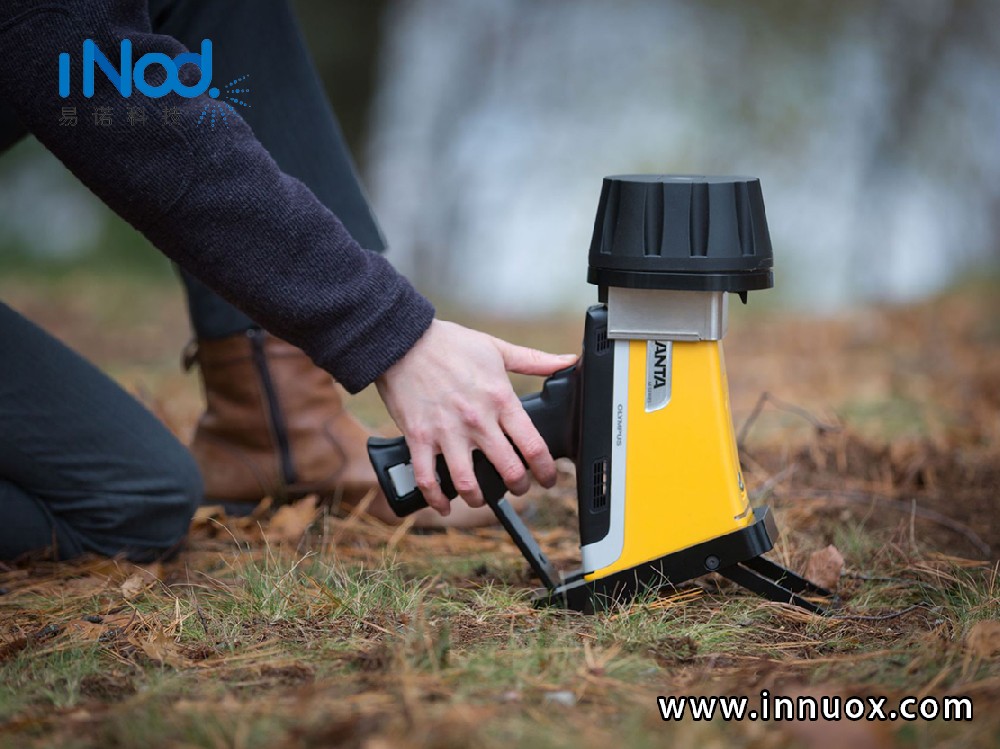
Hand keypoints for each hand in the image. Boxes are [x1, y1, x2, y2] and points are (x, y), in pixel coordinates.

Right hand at [374, 319, 577, 515]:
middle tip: (520, 488)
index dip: (546, 470)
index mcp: (500, 399)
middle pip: (507, 469)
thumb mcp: (497, 348)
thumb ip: (535, 360)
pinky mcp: (418, 438)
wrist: (404, 341)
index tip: (548, 477)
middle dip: (519, 487)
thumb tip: (568, 361)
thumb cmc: (450, 344)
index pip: (533, 445)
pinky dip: (436, 498)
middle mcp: (476, 420)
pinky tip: (444, 504)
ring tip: (482, 498)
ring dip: (479, 498)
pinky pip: (427, 478)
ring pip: (467, 482)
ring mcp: (446, 432)